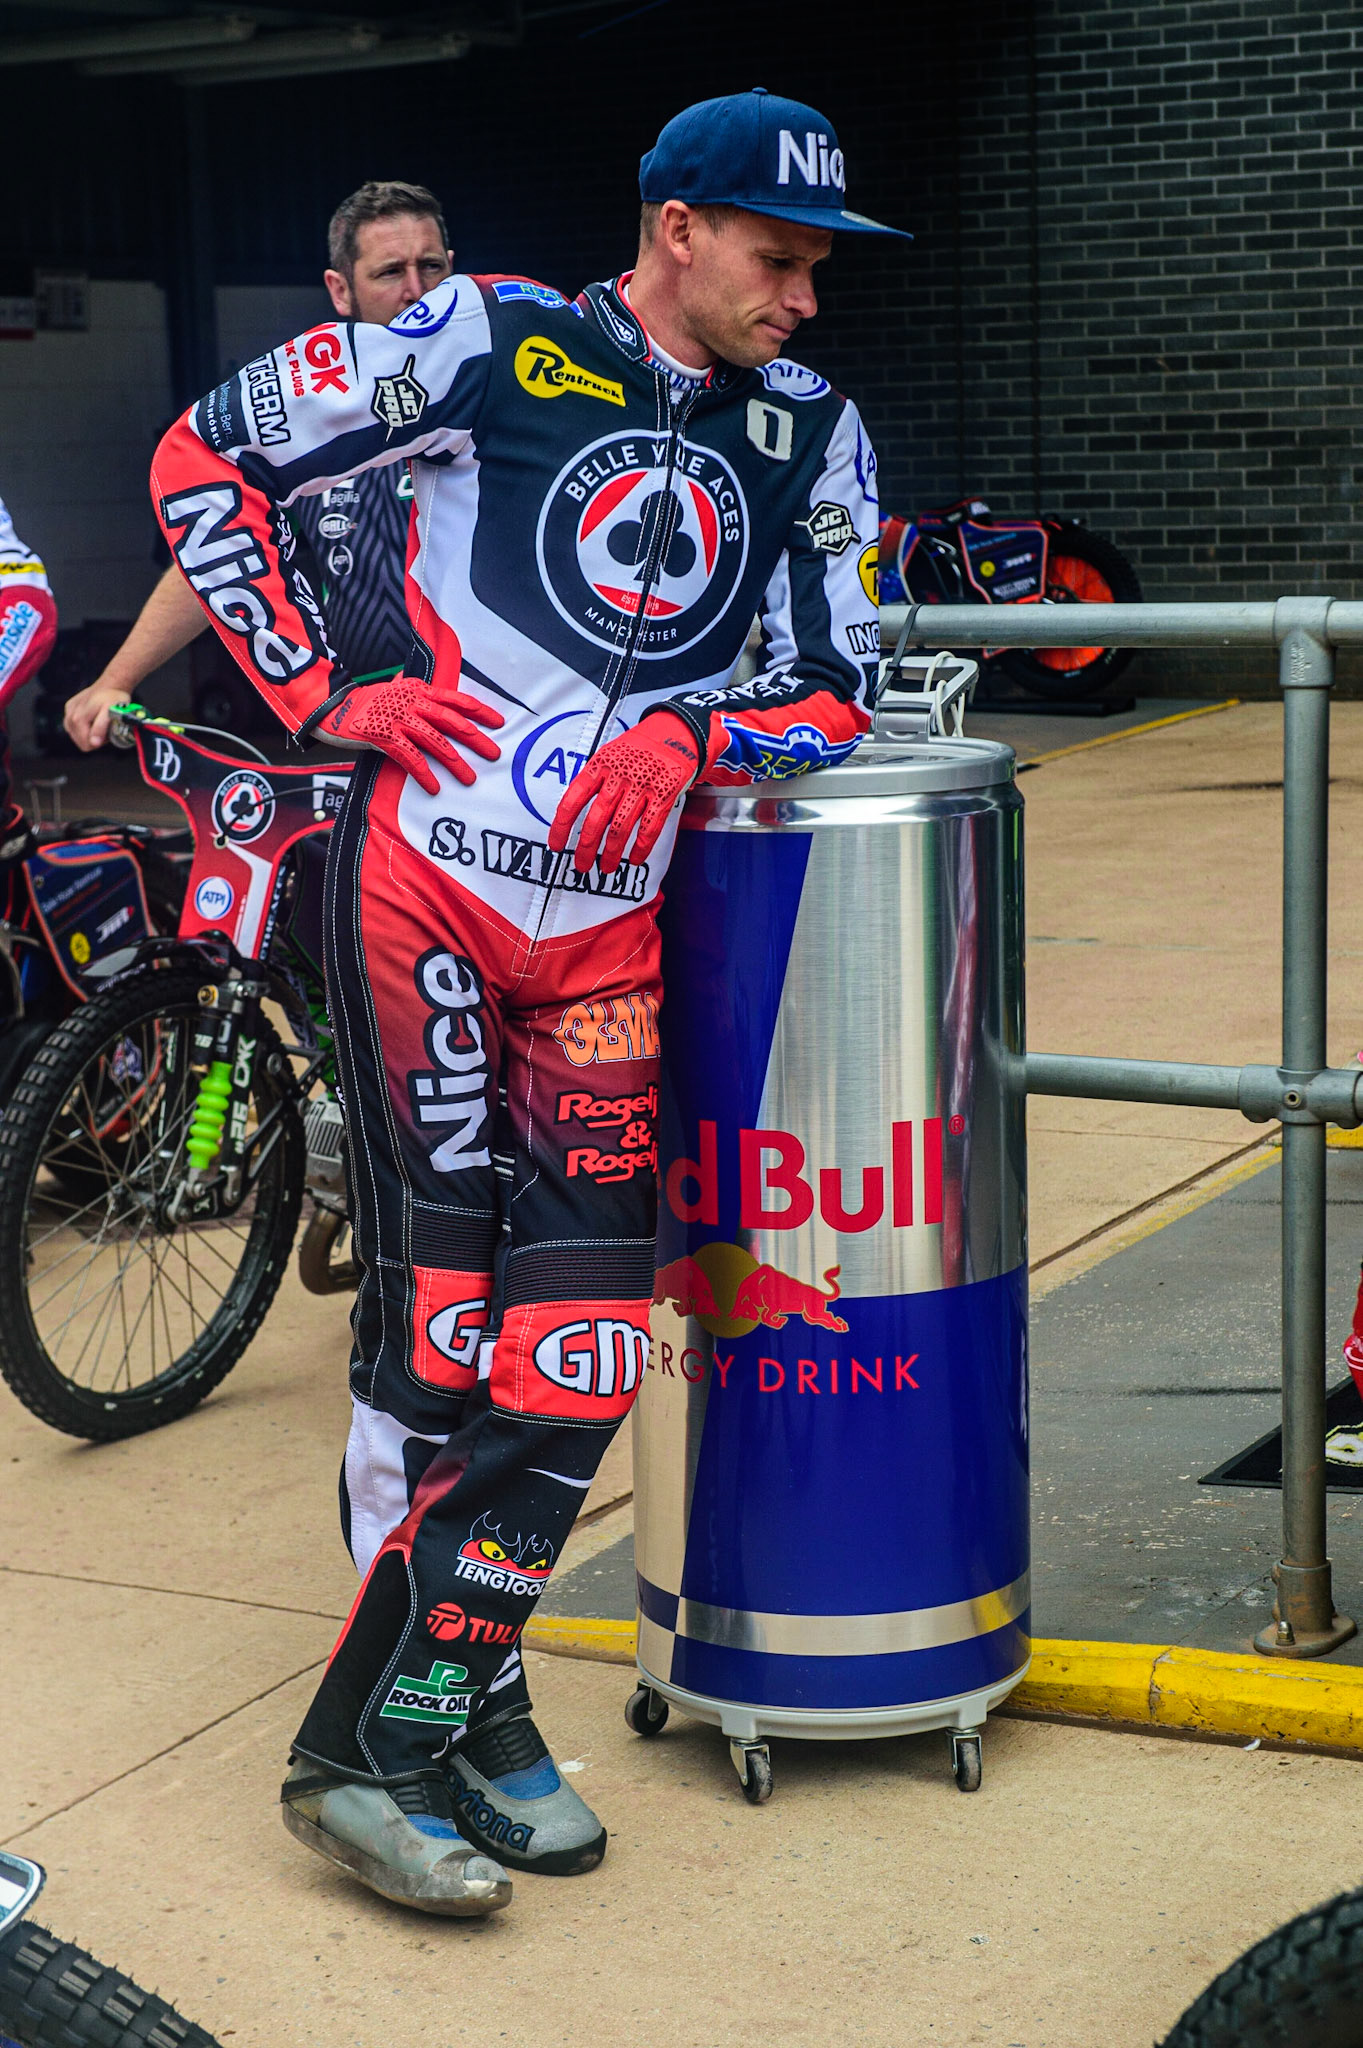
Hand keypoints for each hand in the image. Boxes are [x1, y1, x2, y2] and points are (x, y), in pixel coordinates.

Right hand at [64, 674, 134, 751]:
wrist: (111, 684)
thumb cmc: (114, 699)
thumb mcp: (111, 714)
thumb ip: (101, 728)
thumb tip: (93, 743)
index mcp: (79, 719)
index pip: (87, 745)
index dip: (100, 742)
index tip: (107, 732)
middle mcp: (70, 716)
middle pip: (81, 742)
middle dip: (94, 738)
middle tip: (104, 727)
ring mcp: (68, 711)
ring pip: (76, 735)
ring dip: (89, 732)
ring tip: (98, 721)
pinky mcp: (69, 707)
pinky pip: (74, 726)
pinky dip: (84, 725)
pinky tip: (92, 717)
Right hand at [315, 677, 502, 796]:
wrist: (332, 707)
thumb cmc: (367, 703)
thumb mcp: (396, 692)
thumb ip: (419, 698)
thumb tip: (443, 705)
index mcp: (418, 691)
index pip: (455, 699)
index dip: (479, 711)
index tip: (499, 722)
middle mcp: (412, 702)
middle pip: (452, 721)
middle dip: (476, 739)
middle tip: (495, 754)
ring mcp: (398, 719)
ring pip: (435, 742)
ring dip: (455, 762)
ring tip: (470, 779)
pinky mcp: (384, 736)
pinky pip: (410, 758)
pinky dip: (424, 774)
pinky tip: (435, 787)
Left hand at [548, 713, 698, 874]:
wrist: (676, 731)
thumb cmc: (638, 748)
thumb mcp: (608, 754)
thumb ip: (592, 780)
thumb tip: (573, 811)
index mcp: (599, 766)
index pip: (572, 800)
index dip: (561, 826)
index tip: (556, 844)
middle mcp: (618, 778)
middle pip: (596, 820)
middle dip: (585, 847)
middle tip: (581, 865)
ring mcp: (641, 788)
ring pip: (620, 828)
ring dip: (610, 853)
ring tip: (605, 867)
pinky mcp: (663, 796)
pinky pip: (649, 828)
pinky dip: (641, 848)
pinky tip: (633, 859)